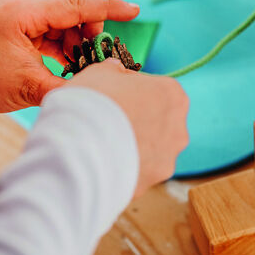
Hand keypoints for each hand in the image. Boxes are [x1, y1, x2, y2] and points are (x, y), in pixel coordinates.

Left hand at [0, 0, 138, 112]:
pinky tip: (62, 57)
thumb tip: (99, 88)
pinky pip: (48, 14)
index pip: (76, 4)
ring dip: (74, 29)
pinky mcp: (13, 11)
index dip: (108, 8)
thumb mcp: (28, 88)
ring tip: (73, 60)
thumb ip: (67, 87)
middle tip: (90, 49)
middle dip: (88, 19)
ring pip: (62, 5)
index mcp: (22, 12)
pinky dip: (60, 33)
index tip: (134, 10)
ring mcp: (15, 1)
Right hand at [65, 61, 188, 197]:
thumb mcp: (98, 72)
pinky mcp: (148, 184)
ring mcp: (165, 160)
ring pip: (147, 151)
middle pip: (155, 121)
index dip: (129, 90)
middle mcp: (178, 129)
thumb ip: (112, 70)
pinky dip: (120, 170)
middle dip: (134, 121)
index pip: (153, 88)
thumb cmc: (91, 103)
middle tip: (104, 121)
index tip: (111, 95)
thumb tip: (115, 70)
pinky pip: (134, 173)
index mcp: (172, 95)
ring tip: (98, 145)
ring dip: (129, 147)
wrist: (76, 149)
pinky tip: (98, 163)